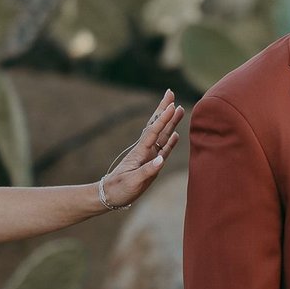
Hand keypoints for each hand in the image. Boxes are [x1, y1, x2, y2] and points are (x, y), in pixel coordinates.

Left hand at [99, 90, 183, 208]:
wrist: (109, 196)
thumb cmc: (119, 189)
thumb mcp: (132, 182)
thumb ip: (147, 171)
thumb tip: (162, 159)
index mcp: (140, 152)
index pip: (154, 132)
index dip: (164, 119)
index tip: (173, 105)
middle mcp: (145, 150)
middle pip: (157, 126)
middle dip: (164, 109)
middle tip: (171, 93)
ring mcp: (148, 156)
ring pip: (162, 135)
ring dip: (170, 122)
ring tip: (179, 109)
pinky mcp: (151, 163)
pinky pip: (163, 149)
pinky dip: (171, 141)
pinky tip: (176, 135)